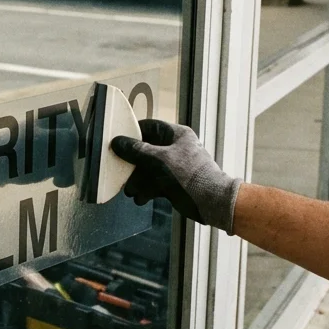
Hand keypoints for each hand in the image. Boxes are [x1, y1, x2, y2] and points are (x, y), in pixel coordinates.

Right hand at [111, 120, 241, 232]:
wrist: (210, 201)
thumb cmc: (188, 175)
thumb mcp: (159, 160)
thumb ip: (136, 151)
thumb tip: (117, 142)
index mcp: (176, 134)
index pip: (150, 127)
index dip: (133, 132)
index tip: (118, 140)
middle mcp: (176, 148)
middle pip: (147, 150)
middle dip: (133, 164)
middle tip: (121, 172)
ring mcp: (175, 166)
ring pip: (149, 169)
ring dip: (138, 181)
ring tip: (130, 192)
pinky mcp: (174, 182)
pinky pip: (156, 182)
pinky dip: (147, 190)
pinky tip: (140, 198)